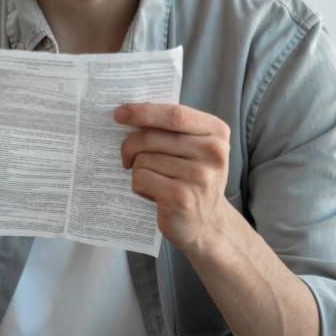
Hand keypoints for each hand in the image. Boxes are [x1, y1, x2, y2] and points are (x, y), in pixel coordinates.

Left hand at [117, 103, 231, 252]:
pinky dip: (139, 185)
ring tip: (154, 181)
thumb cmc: (192, 178)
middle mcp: (213, 152)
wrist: (207, 223)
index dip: (143, 112)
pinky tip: (154, 193)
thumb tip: (128, 112)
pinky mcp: (182, 198)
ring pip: (143, 159)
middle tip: (126, 156)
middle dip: (130, 144)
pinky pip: (141, 178)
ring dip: (139, 170)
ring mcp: (200, 176)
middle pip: (152, 137)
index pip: (175, 114)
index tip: (119, 112)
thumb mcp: (194, 148)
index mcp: (217, 132)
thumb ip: (172, 129)